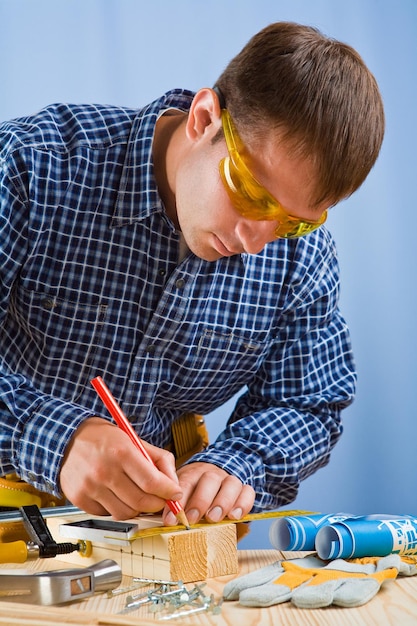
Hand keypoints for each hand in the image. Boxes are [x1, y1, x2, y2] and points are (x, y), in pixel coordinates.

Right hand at [60, 417, 181, 519]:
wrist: (68, 439)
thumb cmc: (104, 439)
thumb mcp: (134, 439)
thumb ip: (159, 460)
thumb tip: (174, 484)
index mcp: (121, 452)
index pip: (152, 482)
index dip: (168, 492)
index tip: (175, 494)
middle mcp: (104, 471)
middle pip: (141, 502)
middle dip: (157, 504)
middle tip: (160, 499)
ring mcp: (90, 487)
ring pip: (126, 513)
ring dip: (137, 508)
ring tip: (137, 495)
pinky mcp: (80, 498)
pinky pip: (107, 514)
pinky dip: (116, 508)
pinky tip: (116, 495)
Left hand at [162, 461, 254, 525]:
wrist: (215, 475)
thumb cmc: (194, 490)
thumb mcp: (181, 493)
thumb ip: (173, 504)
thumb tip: (162, 521)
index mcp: (193, 473)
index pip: (185, 483)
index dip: (178, 502)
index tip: (170, 520)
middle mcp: (212, 473)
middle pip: (209, 480)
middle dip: (200, 500)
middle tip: (192, 519)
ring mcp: (229, 480)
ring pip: (231, 484)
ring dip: (222, 502)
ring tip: (214, 518)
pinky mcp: (243, 488)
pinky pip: (248, 491)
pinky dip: (243, 503)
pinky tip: (235, 516)